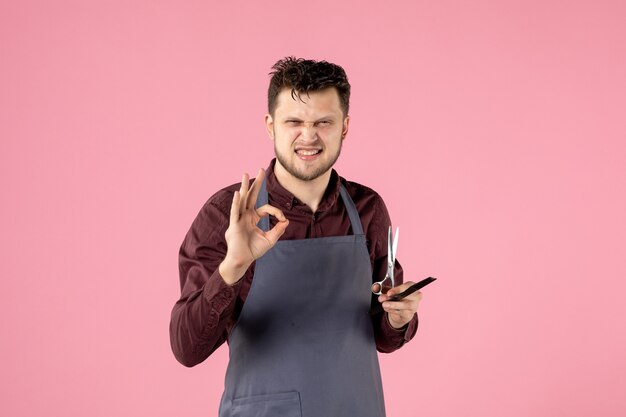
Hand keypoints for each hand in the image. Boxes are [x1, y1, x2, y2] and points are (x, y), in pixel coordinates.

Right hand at [219, 169, 288, 283]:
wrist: (243, 261)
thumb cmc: (253, 250)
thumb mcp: (270, 239)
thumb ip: (278, 230)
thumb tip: (286, 221)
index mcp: (253, 217)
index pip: (266, 208)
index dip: (276, 211)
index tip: (282, 219)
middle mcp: (245, 215)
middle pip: (251, 196)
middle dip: (257, 183)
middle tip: (261, 169)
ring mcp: (239, 218)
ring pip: (242, 200)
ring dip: (245, 187)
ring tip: (245, 174)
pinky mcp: (234, 225)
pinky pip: (235, 212)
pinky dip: (237, 203)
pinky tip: (239, 193)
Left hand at [378, 281, 422, 328]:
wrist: (402, 310)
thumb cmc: (398, 297)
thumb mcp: (390, 291)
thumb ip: (382, 288)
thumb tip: (375, 287)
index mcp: (412, 286)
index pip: (408, 286)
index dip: (398, 289)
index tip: (388, 293)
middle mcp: (416, 296)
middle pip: (407, 297)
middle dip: (394, 299)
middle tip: (383, 300)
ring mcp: (414, 306)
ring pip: (404, 306)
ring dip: (392, 305)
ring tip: (384, 305)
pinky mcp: (409, 314)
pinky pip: (400, 312)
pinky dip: (392, 310)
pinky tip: (387, 308)